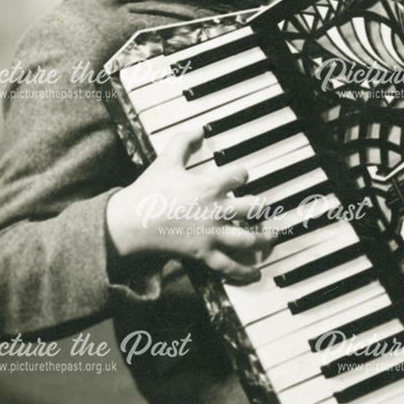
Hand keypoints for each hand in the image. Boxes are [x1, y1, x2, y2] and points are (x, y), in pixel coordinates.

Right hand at [106, 127, 268, 282]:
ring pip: (247, 239)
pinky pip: (228, 266)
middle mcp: (216, 211)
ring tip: (272, 238)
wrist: (131, 222)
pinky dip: (244, 272)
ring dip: (264, 239)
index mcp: (209, 186)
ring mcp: (211, 234)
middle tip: (266, 206)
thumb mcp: (166, 160)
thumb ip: (183, 142)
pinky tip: (255, 274)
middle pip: (252, 208)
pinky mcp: (203, 254)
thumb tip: (198, 129)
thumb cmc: (149, 191)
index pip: (239, 176)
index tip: (242, 176)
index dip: (242, 174)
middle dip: (262, 207)